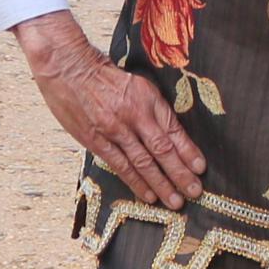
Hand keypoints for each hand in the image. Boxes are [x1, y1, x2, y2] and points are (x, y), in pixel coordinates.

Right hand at [18, 15, 202, 206]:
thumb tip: (172, 135)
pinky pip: (119, 165)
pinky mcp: (95, 140)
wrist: (68, 67)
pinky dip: (135, 182)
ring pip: (142, 162)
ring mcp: (114, 129)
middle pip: (162, 151)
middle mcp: (134, 115)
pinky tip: (147, 195)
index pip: (173, 131)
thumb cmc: (105, 75)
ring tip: (175, 201)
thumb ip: (154, 109)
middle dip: (180, 174)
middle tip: (194, 193)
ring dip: (161, 184)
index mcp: (147, 99)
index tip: (200, 168)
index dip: (188, 152)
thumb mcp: (137, 84)